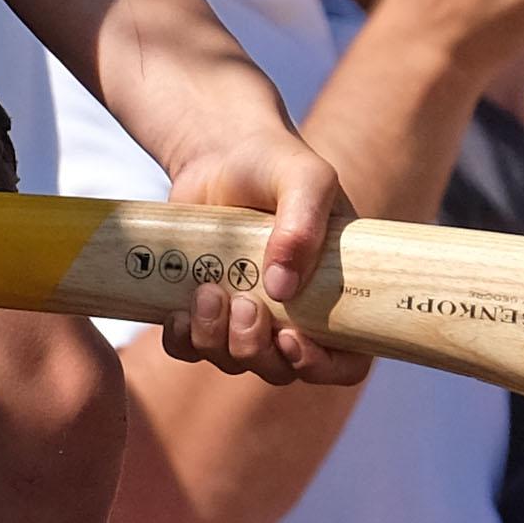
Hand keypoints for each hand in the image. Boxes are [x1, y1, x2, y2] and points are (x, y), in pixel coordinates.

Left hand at [157, 125, 350, 377]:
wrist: (221, 153)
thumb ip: (302, 226)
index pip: (346, 362)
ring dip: (217, 340)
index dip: (322, 367)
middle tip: (243, 304)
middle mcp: (294, 315)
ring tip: (208, 291)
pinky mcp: (204, 310)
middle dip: (257, 349)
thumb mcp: (304, 180)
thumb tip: (282, 288)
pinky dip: (182, 339)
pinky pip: (190, 348)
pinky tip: (177, 311)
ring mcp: (247, 316)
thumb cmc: (277, 164)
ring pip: (233, 361)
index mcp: (336, 296)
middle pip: (281, 370)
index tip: (293, 341)